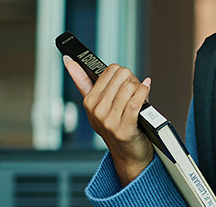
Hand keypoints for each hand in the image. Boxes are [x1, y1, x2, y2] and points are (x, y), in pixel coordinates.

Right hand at [64, 56, 153, 187]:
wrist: (128, 153)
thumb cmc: (115, 126)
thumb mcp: (97, 105)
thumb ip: (83, 82)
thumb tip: (69, 61)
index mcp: (89, 102)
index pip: (109, 70)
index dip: (121, 74)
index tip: (123, 81)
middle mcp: (97, 111)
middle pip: (121, 75)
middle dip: (132, 79)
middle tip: (134, 90)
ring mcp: (109, 120)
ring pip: (129, 86)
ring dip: (140, 88)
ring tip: (140, 95)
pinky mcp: (124, 127)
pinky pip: (136, 101)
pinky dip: (144, 92)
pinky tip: (146, 88)